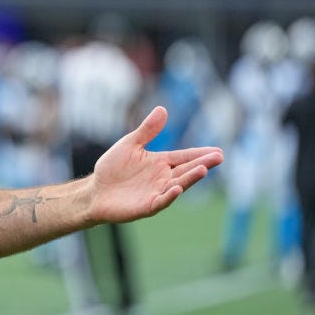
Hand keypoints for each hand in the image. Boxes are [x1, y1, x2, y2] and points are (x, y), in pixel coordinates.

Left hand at [89, 106, 223, 223]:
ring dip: (190, 178)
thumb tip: (162, 109)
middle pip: (186, 170)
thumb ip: (147, 130)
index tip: (217, 151)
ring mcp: (157, 192)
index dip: (200, 154)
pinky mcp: (147, 206)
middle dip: (202, 164)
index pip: (184, 157)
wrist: (95, 191)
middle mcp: (163, 178)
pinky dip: (170, 195)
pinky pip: (161, 200)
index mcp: (160, 162)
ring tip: (203, 169)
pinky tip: (177, 187)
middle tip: (219, 157)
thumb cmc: (112, 168)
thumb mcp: (130, 144)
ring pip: (178, 184)